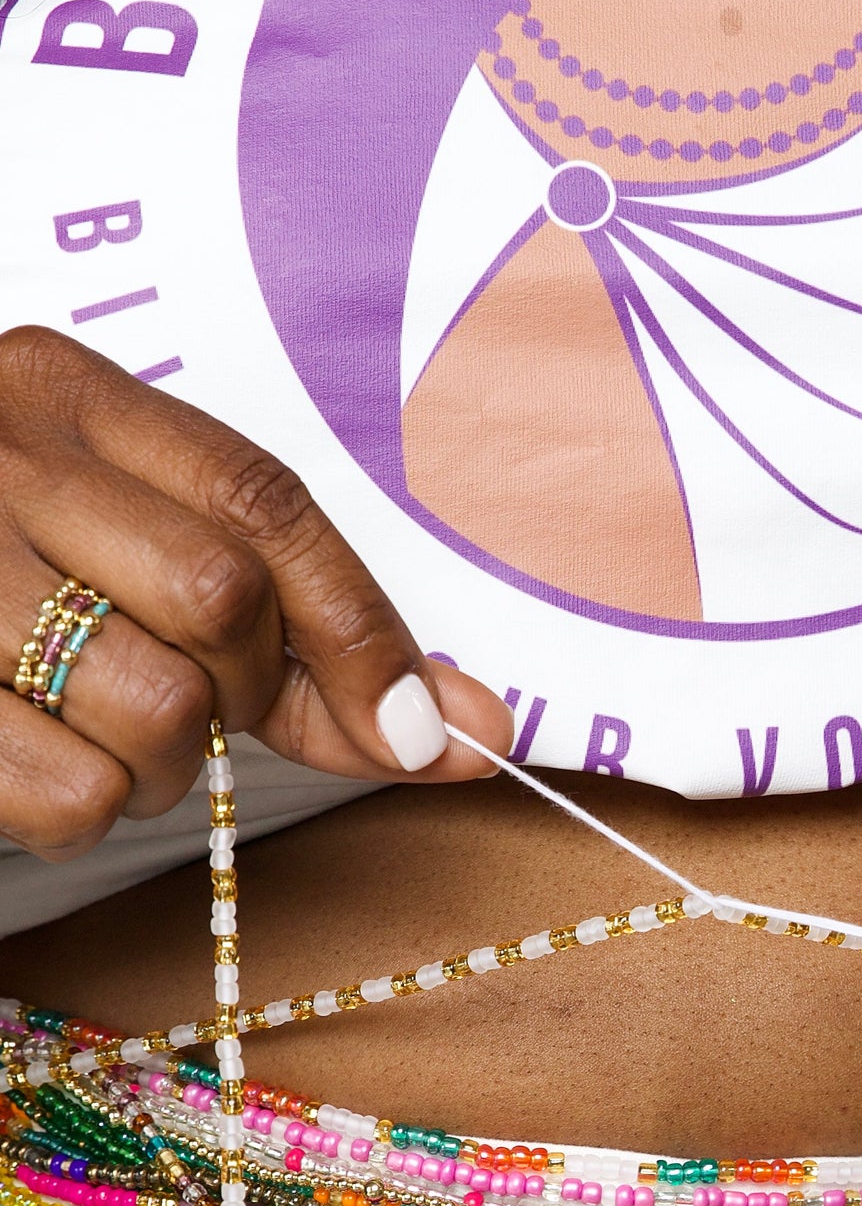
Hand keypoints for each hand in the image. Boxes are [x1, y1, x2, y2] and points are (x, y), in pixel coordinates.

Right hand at [0, 328, 511, 860]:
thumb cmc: (7, 578)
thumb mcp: (135, 556)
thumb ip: (300, 639)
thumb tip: (471, 730)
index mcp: (62, 393)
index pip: (261, 500)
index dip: (363, 628)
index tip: (427, 730)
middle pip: (222, 598)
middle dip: (242, 689)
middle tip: (194, 701)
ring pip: (158, 710)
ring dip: (165, 764)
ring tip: (96, 727)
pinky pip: (73, 796)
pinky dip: (84, 812)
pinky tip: (36, 760)